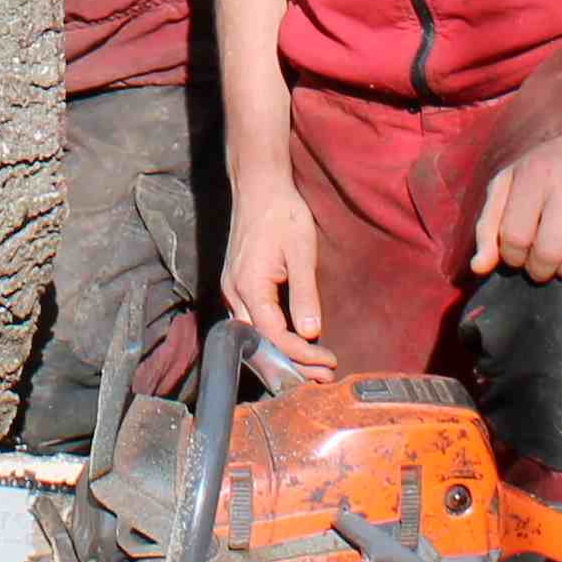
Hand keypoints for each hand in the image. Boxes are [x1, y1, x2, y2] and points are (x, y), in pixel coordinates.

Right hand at [220, 177, 327, 367]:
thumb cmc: (282, 214)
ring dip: (282, 353)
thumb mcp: (301, 252)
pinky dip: (272, 337)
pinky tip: (293, 341)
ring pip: (253, 336)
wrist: (259, 186)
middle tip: (324, 375)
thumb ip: (305, 294)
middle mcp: (234, 293)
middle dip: (292, 363)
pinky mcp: (237, 284)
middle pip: (260, 344)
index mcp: (249, 287)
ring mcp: (232, 289)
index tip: (329, 361)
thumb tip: (311, 333)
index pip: (274, 337)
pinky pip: (250, 322)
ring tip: (312, 365)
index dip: (302, 354)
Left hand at [472, 113, 561, 284]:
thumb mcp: (509, 184)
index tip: (517, 253)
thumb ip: (488, 226)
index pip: (514, 237)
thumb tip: (479, 268)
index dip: (511, 257)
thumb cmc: (548, 170)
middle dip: (538, 269)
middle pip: (548, 253)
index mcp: (535, 174)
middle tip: (540, 261)